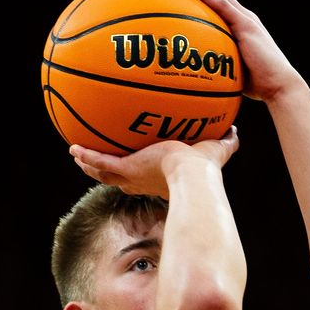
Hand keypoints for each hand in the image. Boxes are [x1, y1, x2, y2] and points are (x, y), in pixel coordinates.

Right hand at [69, 125, 239, 198]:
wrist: (193, 174)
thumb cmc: (206, 168)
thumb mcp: (216, 148)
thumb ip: (226, 140)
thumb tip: (235, 130)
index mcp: (159, 178)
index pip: (144, 176)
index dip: (137, 172)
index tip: (133, 164)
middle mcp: (142, 180)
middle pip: (119, 179)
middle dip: (106, 170)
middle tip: (95, 161)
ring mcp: (132, 176)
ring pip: (103, 174)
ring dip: (90, 165)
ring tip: (77, 155)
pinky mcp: (126, 170)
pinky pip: (100, 163)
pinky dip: (87, 156)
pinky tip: (74, 148)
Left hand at [168, 0, 302, 101]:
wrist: (279, 85)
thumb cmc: (258, 85)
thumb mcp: (233, 72)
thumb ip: (219, 68)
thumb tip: (196, 78)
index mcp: (242, 27)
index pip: (217, 4)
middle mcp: (244, 18)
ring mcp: (246, 19)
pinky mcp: (246, 24)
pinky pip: (221, 4)